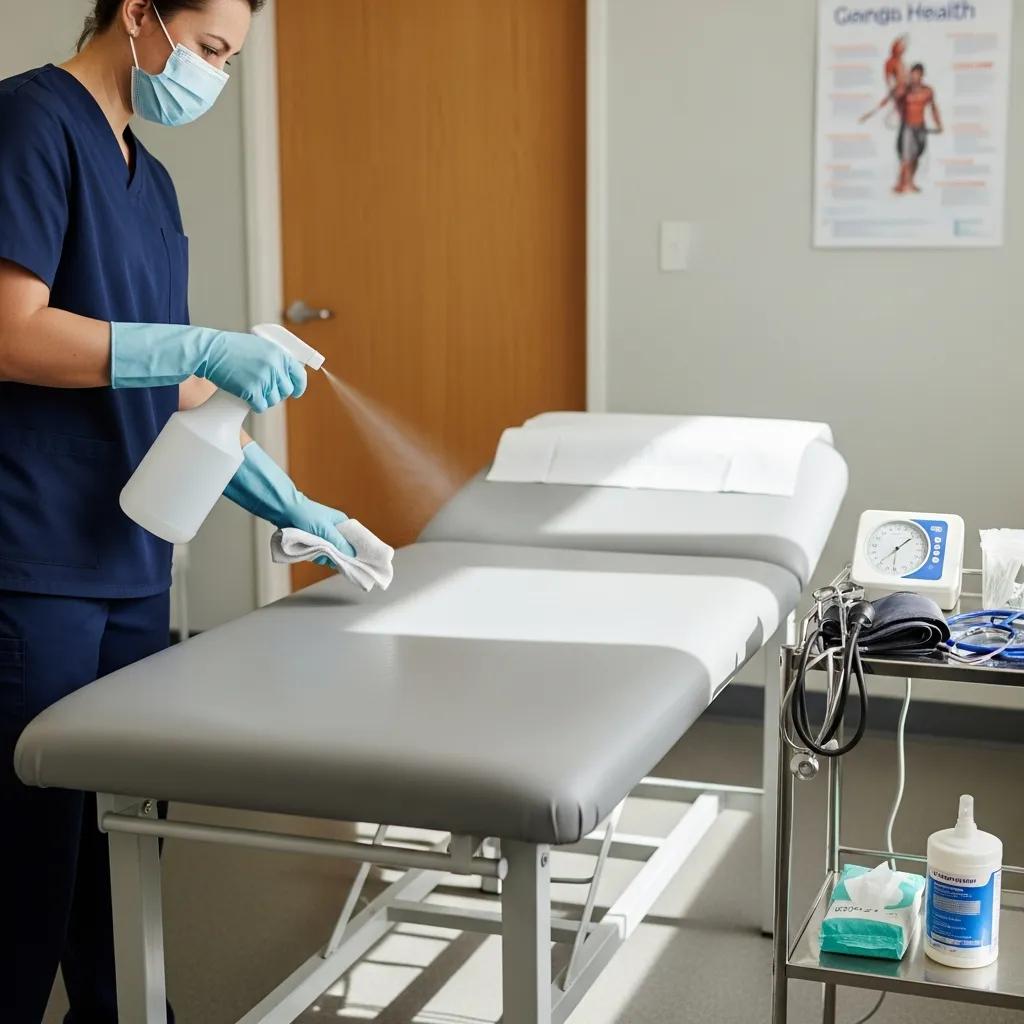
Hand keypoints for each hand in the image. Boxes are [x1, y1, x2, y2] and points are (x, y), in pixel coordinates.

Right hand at [110, 323, 306, 412]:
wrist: (209, 351)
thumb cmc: (230, 349)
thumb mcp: (258, 346)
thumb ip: (274, 358)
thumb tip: (287, 374)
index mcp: (278, 353)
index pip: (299, 374)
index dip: (299, 386)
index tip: (297, 392)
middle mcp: (274, 365)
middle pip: (286, 391)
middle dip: (276, 393)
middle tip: (262, 389)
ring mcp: (264, 378)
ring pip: (274, 401)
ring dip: (264, 399)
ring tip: (250, 390)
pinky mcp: (252, 391)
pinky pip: (261, 406)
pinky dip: (254, 405)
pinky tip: (245, 397)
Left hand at [223, 442, 355, 561]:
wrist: (283, 510)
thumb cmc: (306, 515)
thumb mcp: (326, 530)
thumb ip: (340, 544)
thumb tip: (352, 556)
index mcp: (341, 524)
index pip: (353, 541)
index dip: (353, 551)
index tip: (352, 560)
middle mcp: (333, 530)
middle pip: (340, 550)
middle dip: (333, 554)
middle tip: (326, 553)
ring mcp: (321, 536)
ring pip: (327, 554)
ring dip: (320, 555)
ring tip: (312, 548)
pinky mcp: (310, 541)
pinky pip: (316, 553)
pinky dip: (311, 554)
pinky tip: (306, 550)